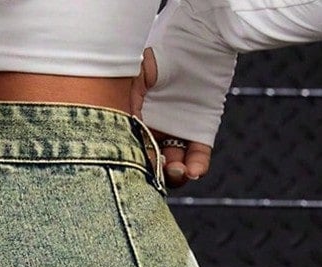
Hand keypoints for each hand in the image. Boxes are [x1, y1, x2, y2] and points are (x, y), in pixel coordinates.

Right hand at [130, 48, 212, 186]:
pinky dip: (198, 167)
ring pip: (175, 165)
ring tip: (178, 172)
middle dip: (154, 175)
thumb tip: (119, 134)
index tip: (134, 171)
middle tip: (158, 175)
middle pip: (151, 163)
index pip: (131, 150)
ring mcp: (178, 129)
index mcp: (135, 118)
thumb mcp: (134, 75)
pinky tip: (194, 170)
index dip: (133, 164)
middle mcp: (154, 127)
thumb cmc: (162, 48)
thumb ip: (126, 104)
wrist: (199, 33)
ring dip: (176, 176)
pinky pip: (200, 155)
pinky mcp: (202, 128)